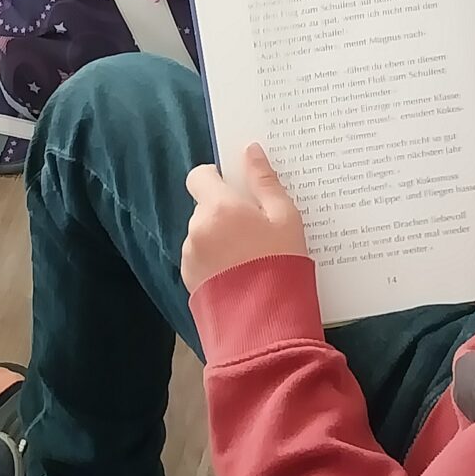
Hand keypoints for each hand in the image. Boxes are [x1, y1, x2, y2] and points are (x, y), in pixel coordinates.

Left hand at [181, 144, 309, 293]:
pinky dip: (215, 261)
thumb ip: (265, 182)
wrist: (265, 324)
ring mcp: (190, 256)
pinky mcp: (188, 280)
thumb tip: (251, 151)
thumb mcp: (286, 219)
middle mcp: (196, 228)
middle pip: (204, 207)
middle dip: (225, 212)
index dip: (216, 178)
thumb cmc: (282, 265)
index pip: (199, 176)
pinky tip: (238, 275)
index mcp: (219, 208)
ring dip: (219, 238)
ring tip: (249, 258)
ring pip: (202, 234)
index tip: (237, 189)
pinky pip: (200, 259)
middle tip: (255, 229)